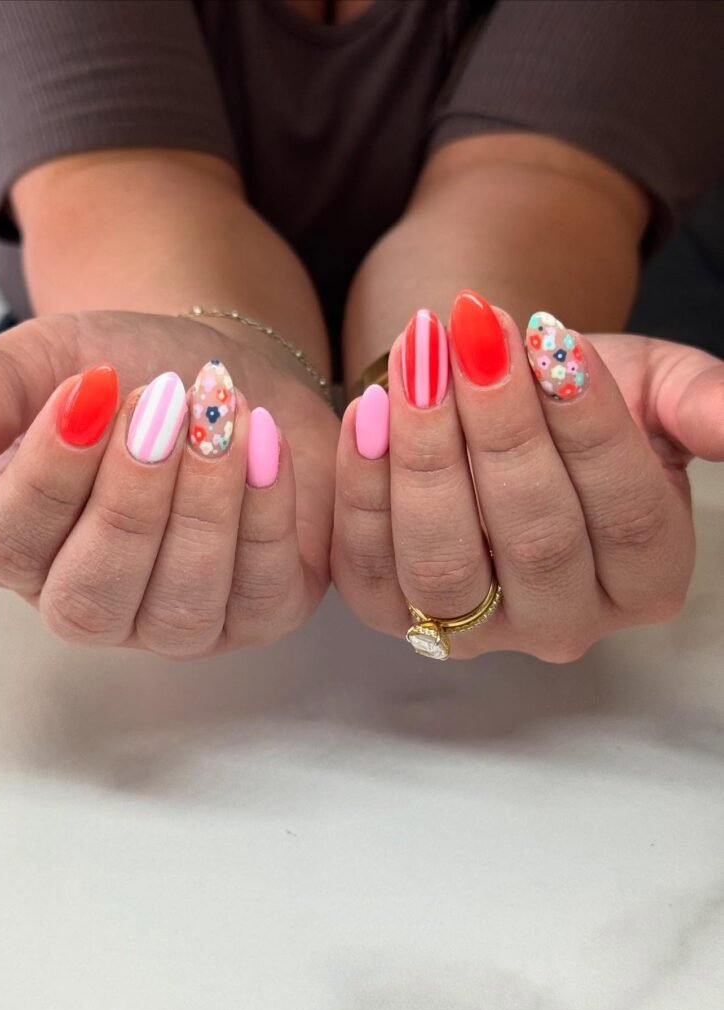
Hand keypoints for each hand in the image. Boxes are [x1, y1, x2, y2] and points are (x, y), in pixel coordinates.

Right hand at [0, 311, 337, 657]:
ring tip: (219, 415)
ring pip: (181, 605)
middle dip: (131, 496)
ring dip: (204, 505)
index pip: (12, 545)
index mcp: (29, 550)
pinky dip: (267, 513)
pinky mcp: (257, 613)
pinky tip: (265, 440)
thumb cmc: (136, 375)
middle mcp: (98, 601)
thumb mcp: (60, 357)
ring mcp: (176, 620)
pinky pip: (262, 591)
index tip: (90, 389)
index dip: (49, 472)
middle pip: (94, 595)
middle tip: (161, 402)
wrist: (226, 377)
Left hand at [332, 295, 723, 660]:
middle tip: (476, 333)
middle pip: (538, 542)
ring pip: (447, 563)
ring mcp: (473, 632)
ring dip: (428, 454)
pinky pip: (370, 565)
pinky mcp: (393, 616)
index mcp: (643, 580)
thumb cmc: (569, 398)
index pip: (628, 518)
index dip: (590, 427)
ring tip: (419, 360)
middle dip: (504, 428)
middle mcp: (562, 623)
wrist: (484, 411)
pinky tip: (369, 408)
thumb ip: (699, 404)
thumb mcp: (650, 390)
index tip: (553, 337)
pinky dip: (363, 485)